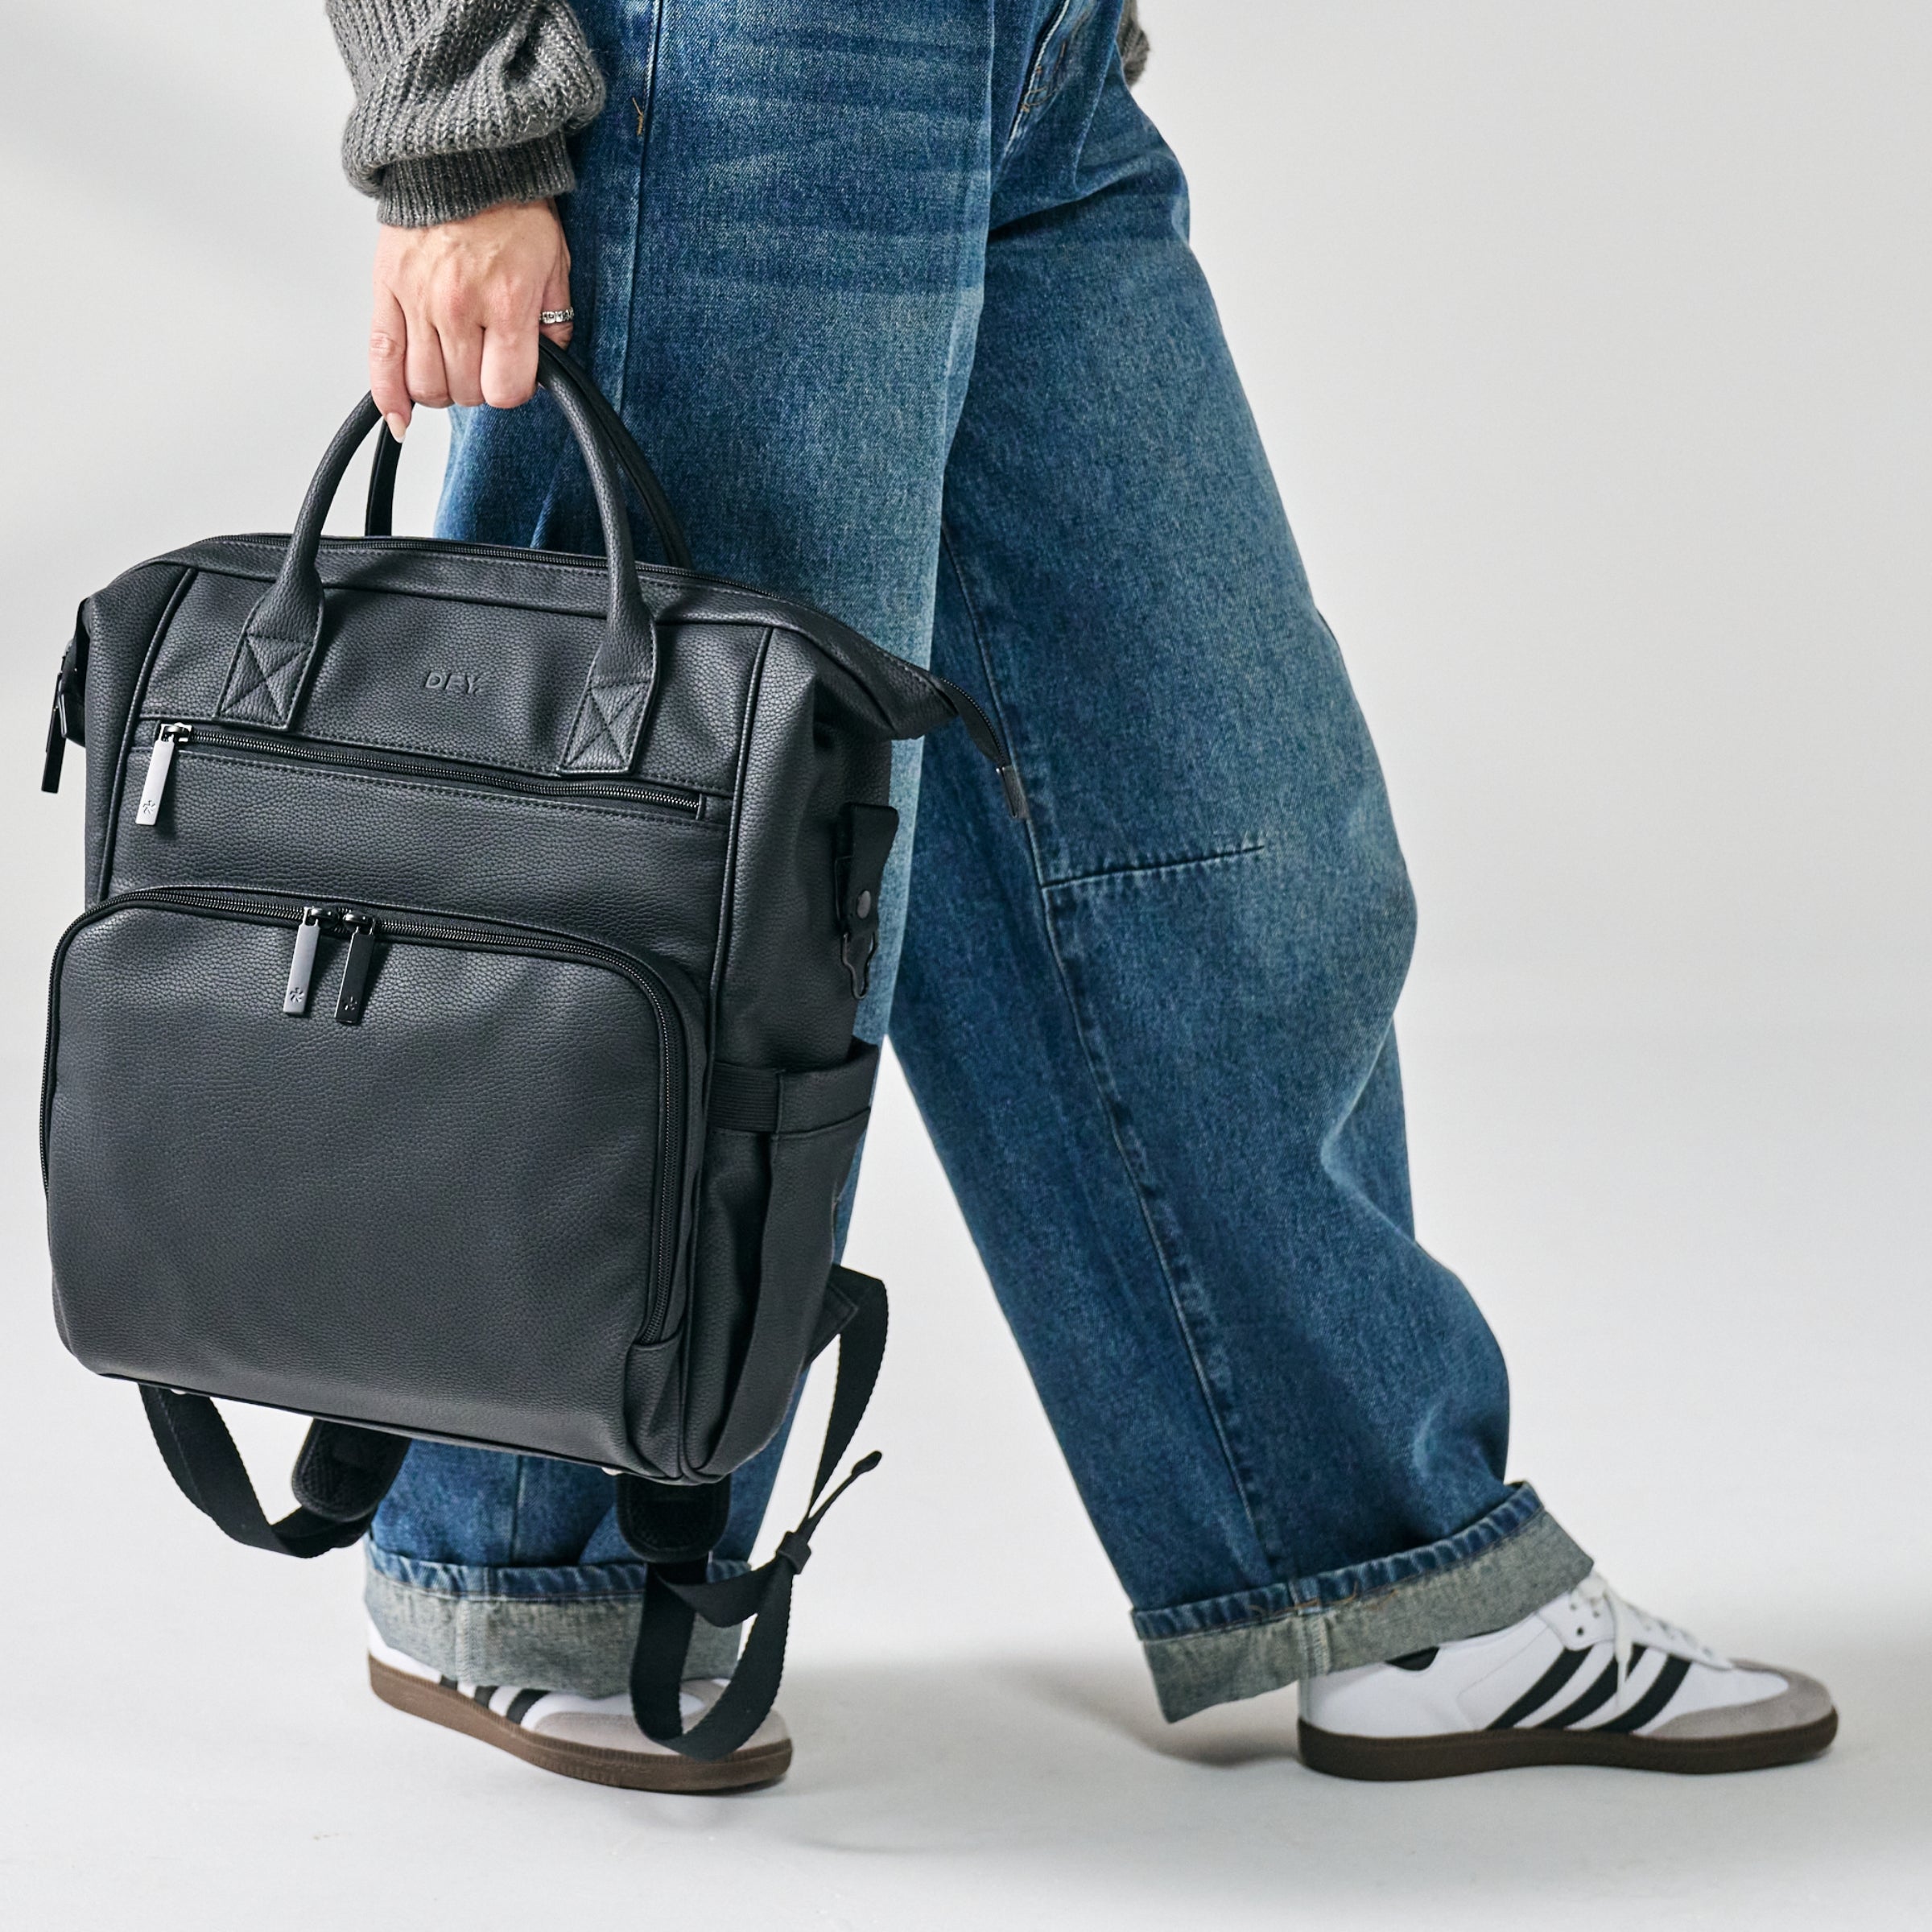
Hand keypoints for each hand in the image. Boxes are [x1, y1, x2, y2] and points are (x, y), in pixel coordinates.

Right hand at [369, 199, 572, 437]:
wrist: (464, 156)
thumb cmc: (511, 206)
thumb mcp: (555, 264)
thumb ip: (556, 322)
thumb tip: (547, 365)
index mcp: (505, 302)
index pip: (506, 390)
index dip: (514, 390)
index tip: (516, 374)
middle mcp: (458, 306)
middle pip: (465, 393)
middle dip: (480, 387)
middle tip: (485, 361)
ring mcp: (418, 299)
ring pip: (425, 385)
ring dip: (443, 388)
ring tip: (454, 366)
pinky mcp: (385, 289)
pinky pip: (380, 358)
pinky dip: (388, 395)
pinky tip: (400, 416)